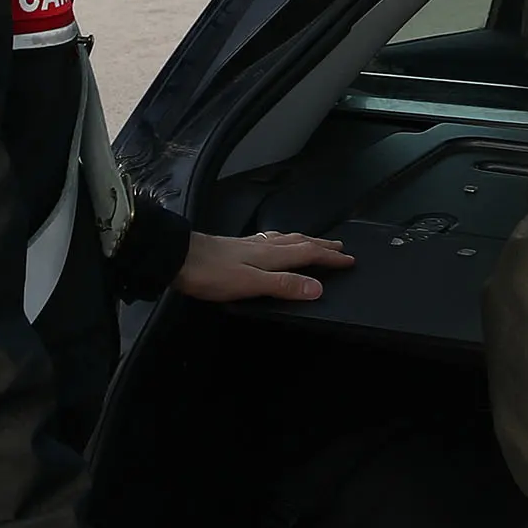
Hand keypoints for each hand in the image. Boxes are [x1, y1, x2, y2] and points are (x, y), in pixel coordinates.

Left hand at [173, 230, 353, 302]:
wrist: (178, 257)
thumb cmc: (213, 274)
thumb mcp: (250, 284)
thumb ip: (283, 285)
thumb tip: (318, 288)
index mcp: (271, 256)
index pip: (308, 255)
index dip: (329, 258)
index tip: (349, 260)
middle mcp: (264, 246)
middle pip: (300, 243)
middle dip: (321, 245)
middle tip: (340, 246)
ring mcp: (249, 244)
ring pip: (285, 239)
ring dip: (304, 240)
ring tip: (314, 241)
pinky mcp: (236, 246)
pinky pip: (270, 240)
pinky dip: (283, 240)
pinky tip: (274, 241)